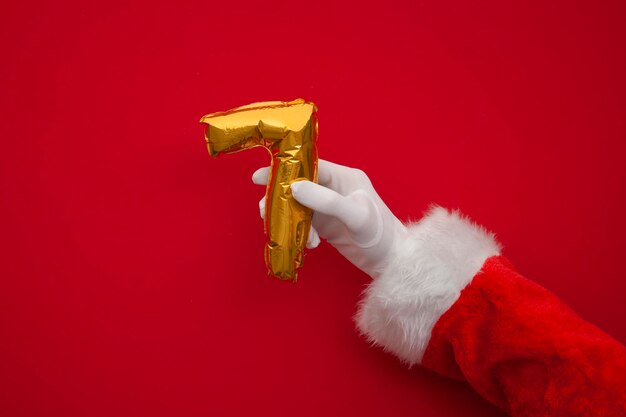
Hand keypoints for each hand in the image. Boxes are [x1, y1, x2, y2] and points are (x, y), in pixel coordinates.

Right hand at [252, 159, 406, 277]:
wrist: (392, 261)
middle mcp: (334, 188)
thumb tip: (294, 187)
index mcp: (343, 177)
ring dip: (291, 221)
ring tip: (293, 235)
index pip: (309, 166)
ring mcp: (329, 207)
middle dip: (280, 199)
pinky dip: (299, 234)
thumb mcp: (354, 214)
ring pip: (297, 206)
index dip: (284, 169)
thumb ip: (325, 200)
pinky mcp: (326, 225)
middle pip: (297, 186)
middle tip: (266, 211)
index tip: (259, 177)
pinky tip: (309, 245)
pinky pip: (303, 224)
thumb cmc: (380, 234)